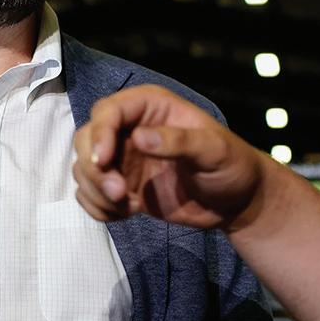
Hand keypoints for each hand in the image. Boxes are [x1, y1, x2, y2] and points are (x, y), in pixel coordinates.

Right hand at [73, 85, 263, 229]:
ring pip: (83, 169)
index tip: (104, 161)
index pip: (107, 111)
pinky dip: (99, 207)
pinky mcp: (120, 186)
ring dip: (96, 191)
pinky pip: (90, 194)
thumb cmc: (233, 166)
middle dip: (94, 169)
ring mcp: (122, 158)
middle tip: (119, 193)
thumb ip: (180, 141)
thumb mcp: (215, 149)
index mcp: (150, 107)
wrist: (236, 202)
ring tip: (128, 206)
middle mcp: (129, 128)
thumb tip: (139, 139)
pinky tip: (127, 213)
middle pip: (86, 139)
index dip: (99, 134)